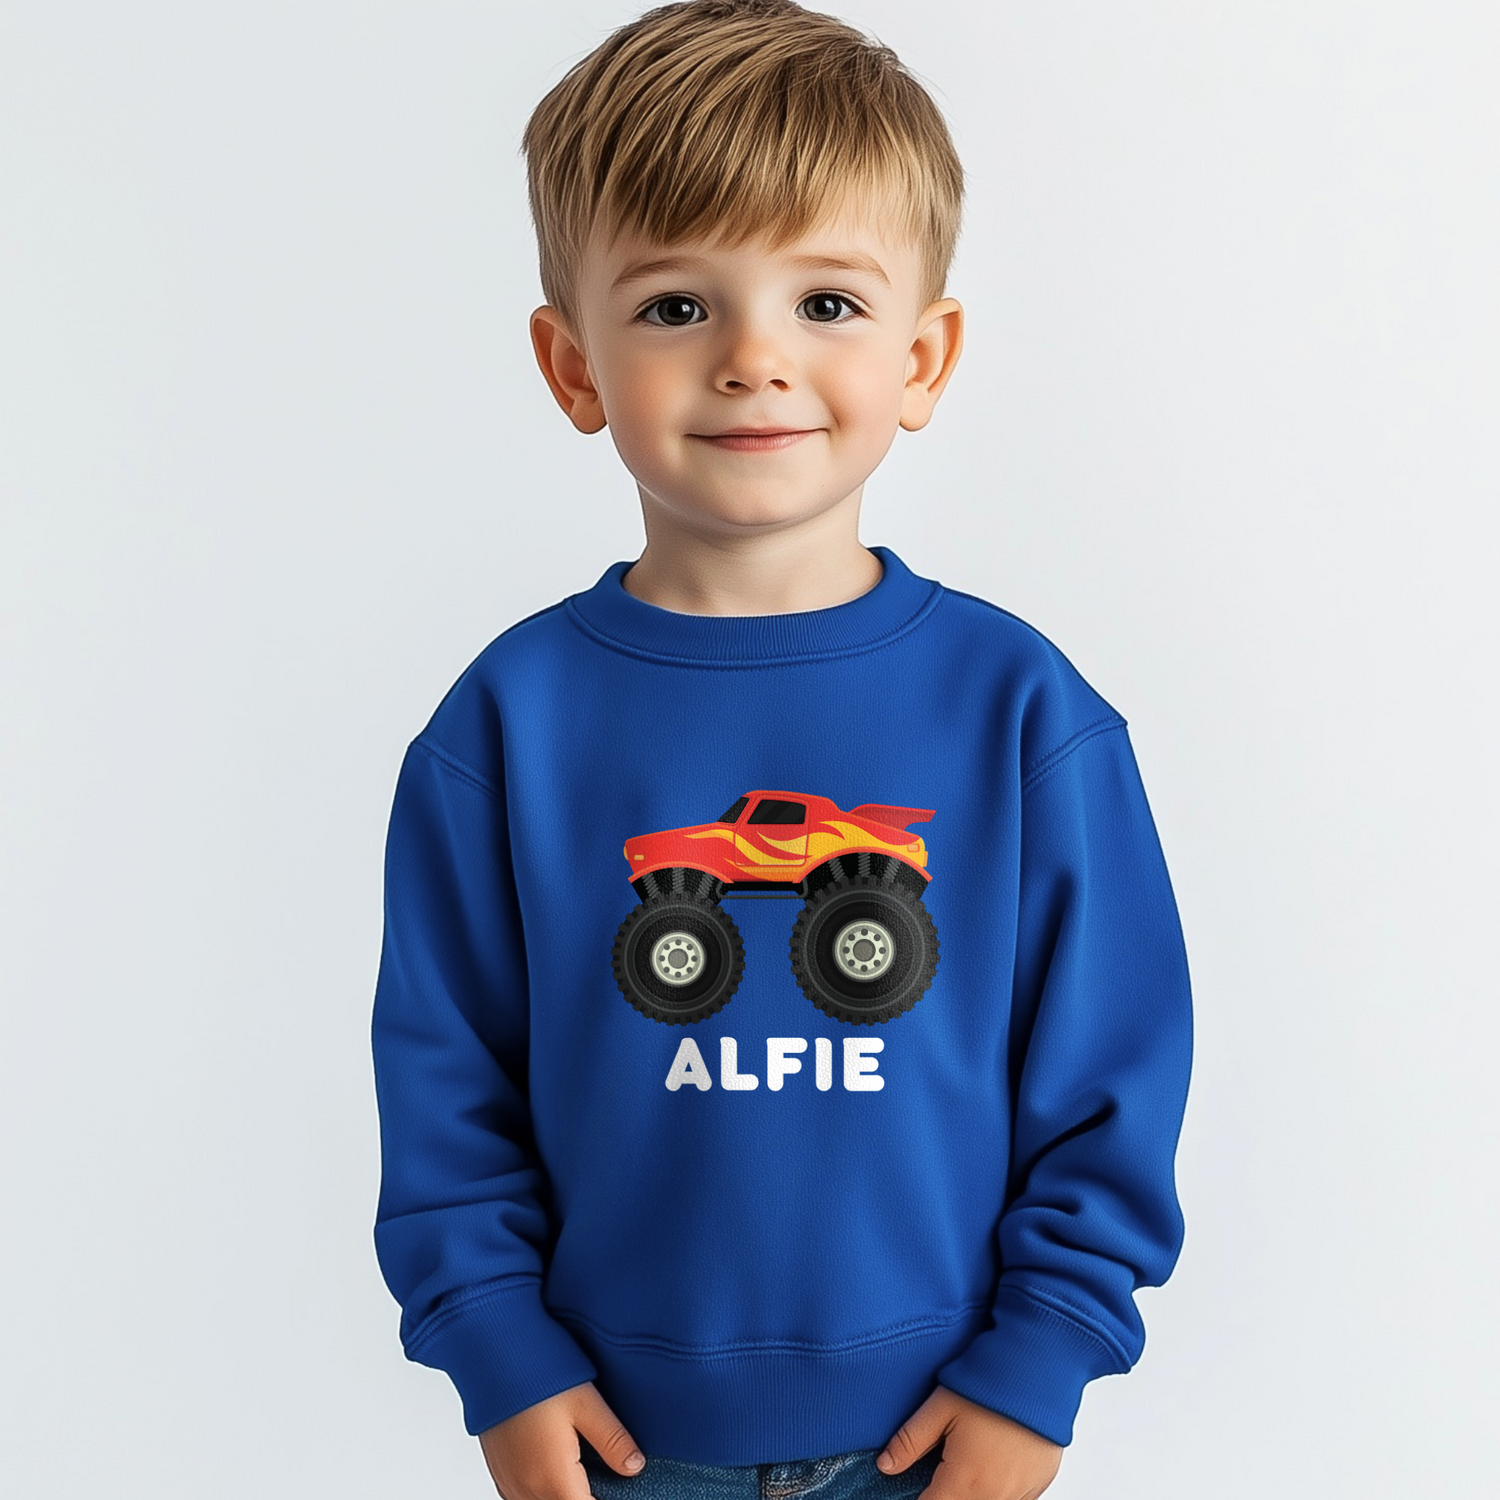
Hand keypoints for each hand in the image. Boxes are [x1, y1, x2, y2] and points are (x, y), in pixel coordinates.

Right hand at [478, 1380, 645, 1499]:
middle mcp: (527, 1490)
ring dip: (564, 1495)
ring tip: (583, 1471)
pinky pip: (524, 1498)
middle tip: (606, 1476)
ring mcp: (509, 1483)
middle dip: (585, 1496)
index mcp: (553, 1480)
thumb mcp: (586, 1403)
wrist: (489, 1358)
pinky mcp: (500, 1472)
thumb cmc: (536, 1375)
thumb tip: (635, 1467)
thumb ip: (613, 1440)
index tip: (620, 1488)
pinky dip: (544, 1492)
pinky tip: (559, 1469)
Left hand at [876, 1384, 1062, 1499]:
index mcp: (966, 1481)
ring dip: (972, 1491)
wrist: (1041, 1371)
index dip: (921, 1496)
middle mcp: (996, 1496)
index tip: (919, 1483)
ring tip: (970, 1458)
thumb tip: (885, 1465)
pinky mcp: (1039, 1484)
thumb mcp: (941, 1406)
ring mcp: (1021, 1493)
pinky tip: (993, 1462)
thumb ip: (910, 1440)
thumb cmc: (990, 1384)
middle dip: (946, 1493)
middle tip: (945, 1463)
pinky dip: (997, 1489)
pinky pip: (1013, 1499)